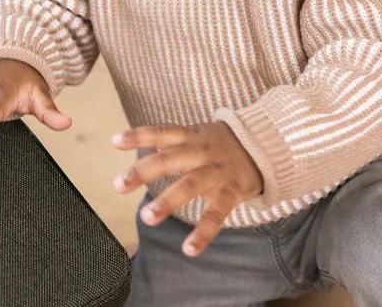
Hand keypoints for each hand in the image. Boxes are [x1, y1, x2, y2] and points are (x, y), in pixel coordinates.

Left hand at [112, 122, 262, 256]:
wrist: (266, 144)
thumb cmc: (223, 143)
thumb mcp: (200, 133)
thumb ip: (174, 141)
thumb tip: (144, 146)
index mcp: (191, 136)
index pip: (162, 132)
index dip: (139, 135)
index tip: (115, 141)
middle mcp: (201, 151)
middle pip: (169, 159)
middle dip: (143, 171)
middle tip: (118, 185)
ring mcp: (216, 172)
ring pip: (190, 184)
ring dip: (168, 201)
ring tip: (147, 217)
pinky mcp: (231, 192)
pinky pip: (216, 214)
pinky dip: (203, 232)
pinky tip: (188, 249)